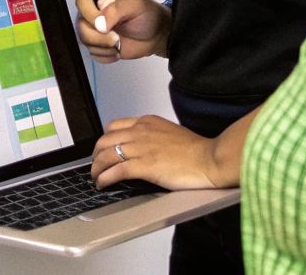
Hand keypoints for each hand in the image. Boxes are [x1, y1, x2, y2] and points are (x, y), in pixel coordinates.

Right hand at [74, 0, 168, 61]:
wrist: (157, 35)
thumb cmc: (147, 15)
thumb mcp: (135, 4)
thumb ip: (116, 10)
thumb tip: (99, 23)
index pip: (81, 1)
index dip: (89, 13)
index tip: (105, 22)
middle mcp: (93, 14)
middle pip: (80, 26)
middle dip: (99, 36)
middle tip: (116, 37)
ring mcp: (95, 31)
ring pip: (85, 41)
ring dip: (104, 47)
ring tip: (119, 42)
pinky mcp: (99, 46)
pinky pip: (94, 54)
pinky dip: (107, 55)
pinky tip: (118, 49)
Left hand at [91, 114, 227, 190]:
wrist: (209, 158)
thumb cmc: (196, 150)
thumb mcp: (169, 133)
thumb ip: (152, 136)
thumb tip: (142, 147)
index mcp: (146, 122)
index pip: (114, 126)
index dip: (105, 140)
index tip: (104, 149)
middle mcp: (140, 131)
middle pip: (105, 140)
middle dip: (96, 154)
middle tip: (96, 165)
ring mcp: (141, 148)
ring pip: (106, 155)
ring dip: (96, 168)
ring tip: (96, 177)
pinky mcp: (144, 166)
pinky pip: (116, 171)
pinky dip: (105, 178)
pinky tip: (102, 183)